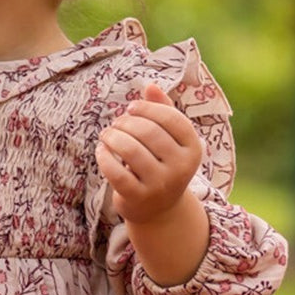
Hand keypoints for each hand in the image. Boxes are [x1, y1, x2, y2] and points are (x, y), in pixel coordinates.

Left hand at [96, 81, 202, 225]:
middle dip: (126, 122)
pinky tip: (101, 151)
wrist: (158, 209)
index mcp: (193, 148)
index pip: (170, 117)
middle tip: (115, 124)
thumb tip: (150, 86)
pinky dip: (104, 157)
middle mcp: (181, 168)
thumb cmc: (161, 163)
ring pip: (131, 150)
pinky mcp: (139, 198)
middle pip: (148, 132)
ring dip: (112, 137)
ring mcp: (161, 185)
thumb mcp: (169, 139)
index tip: (131, 108)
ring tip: (106, 135)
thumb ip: (163, 111)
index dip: (147, 108)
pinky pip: (116, 172)